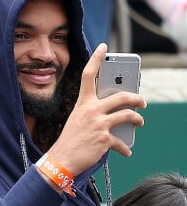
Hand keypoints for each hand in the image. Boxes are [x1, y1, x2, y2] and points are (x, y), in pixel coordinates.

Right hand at [48, 43, 146, 175]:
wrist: (62, 158)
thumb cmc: (71, 137)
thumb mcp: (79, 118)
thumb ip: (94, 110)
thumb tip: (113, 109)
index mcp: (83, 102)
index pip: (89, 74)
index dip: (96, 59)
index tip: (103, 47)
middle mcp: (91, 110)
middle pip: (120, 96)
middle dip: (136, 98)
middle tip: (142, 101)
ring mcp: (98, 124)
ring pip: (127, 115)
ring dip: (137, 119)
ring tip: (139, 122)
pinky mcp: (104, 139)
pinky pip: (122, 142)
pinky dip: (125, 148)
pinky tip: (126, 151)